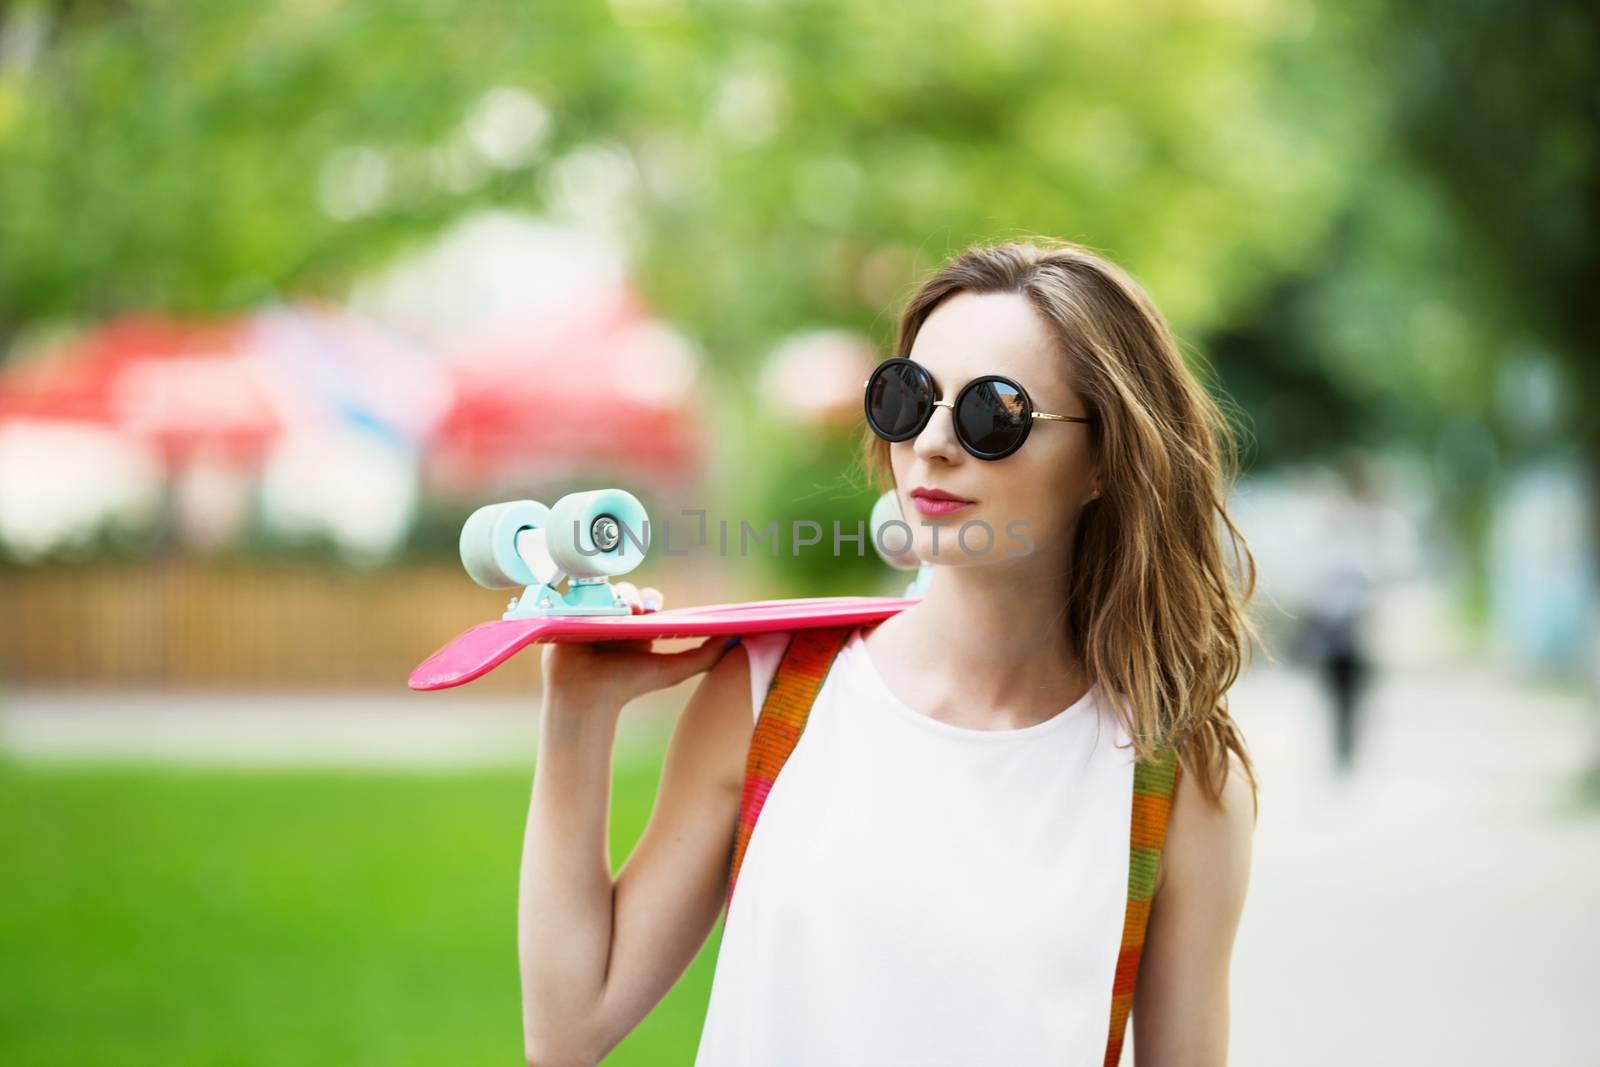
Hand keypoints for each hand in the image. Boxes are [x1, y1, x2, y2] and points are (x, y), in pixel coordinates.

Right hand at [539, 583, 733, 709]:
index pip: (646, 598)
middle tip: (633, 609)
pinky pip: (576, 597)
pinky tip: (590, 605)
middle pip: (624, 591)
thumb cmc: (629, 686)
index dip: (650, 598)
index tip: (652, 607)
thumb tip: (734, 637)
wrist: (588, 701)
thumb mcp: (672, 670)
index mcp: (637, 624)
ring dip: (608, 596)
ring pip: (602, 592)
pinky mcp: (566, 617)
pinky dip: (583, 597)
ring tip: (614, 611)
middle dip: (629, 595)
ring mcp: (590, 616)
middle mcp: (614, 617)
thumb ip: (704, 656)